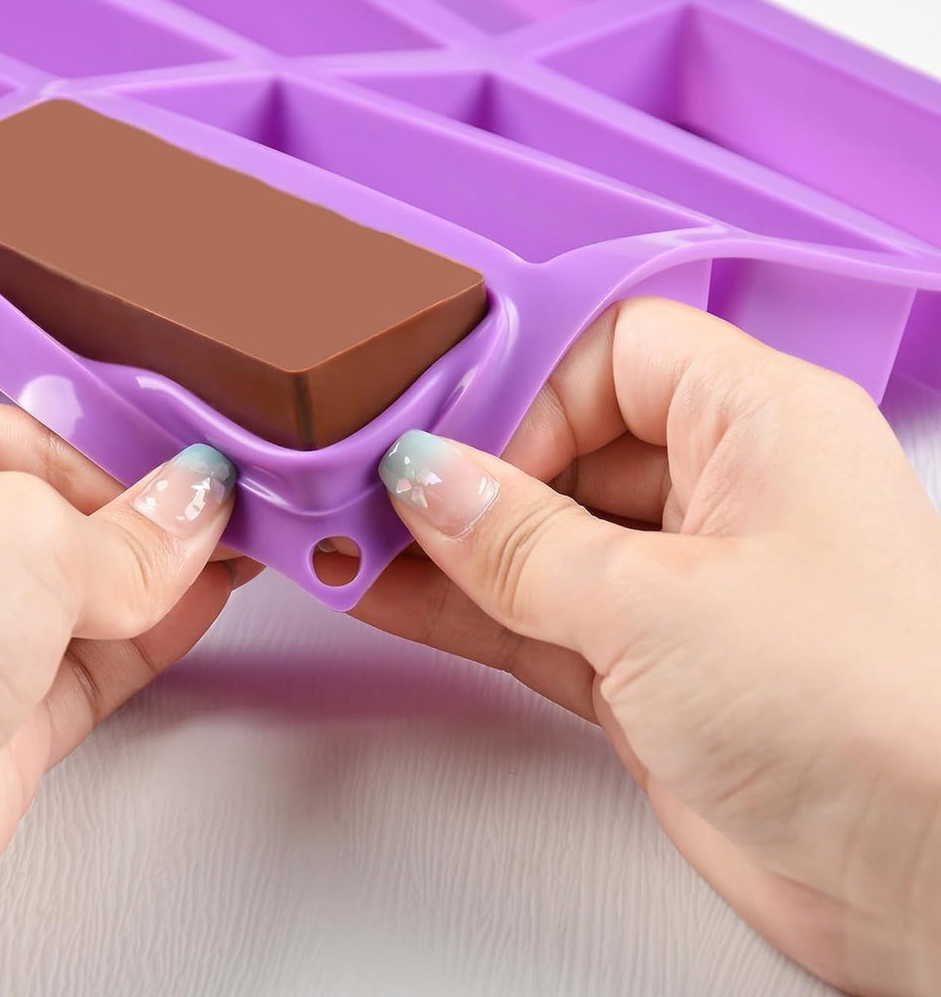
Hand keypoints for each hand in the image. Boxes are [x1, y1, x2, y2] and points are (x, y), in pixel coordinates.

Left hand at [0, 393, 250, 996]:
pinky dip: (152, 638)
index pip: (11, 434)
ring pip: (77, 599)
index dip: (105, 447)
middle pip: (51, 519)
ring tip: (236, 546)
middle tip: (223, 503)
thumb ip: (123, 529)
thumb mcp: (17, 530)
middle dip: (143, 515)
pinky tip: (201, 603)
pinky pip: (89, 670)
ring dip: (161, 577)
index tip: (182, 462)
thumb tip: (189, 509)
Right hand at [343, 298, 940, 996]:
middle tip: (375, 491)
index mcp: (759, 424)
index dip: (524, 385)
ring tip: (355, 543)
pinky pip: (542, 617)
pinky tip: (395, 597)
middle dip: (469, 470)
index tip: (446, 440)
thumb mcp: (660, 604)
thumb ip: (523, 540)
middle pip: (568, 443)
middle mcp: (726, 493)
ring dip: (452, 547)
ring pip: (545, 539)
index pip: (614, 352)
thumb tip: (428, 478)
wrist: (934, 884)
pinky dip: (471, 611)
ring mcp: (686, 586)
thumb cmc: (871, 713)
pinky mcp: (654, 669)